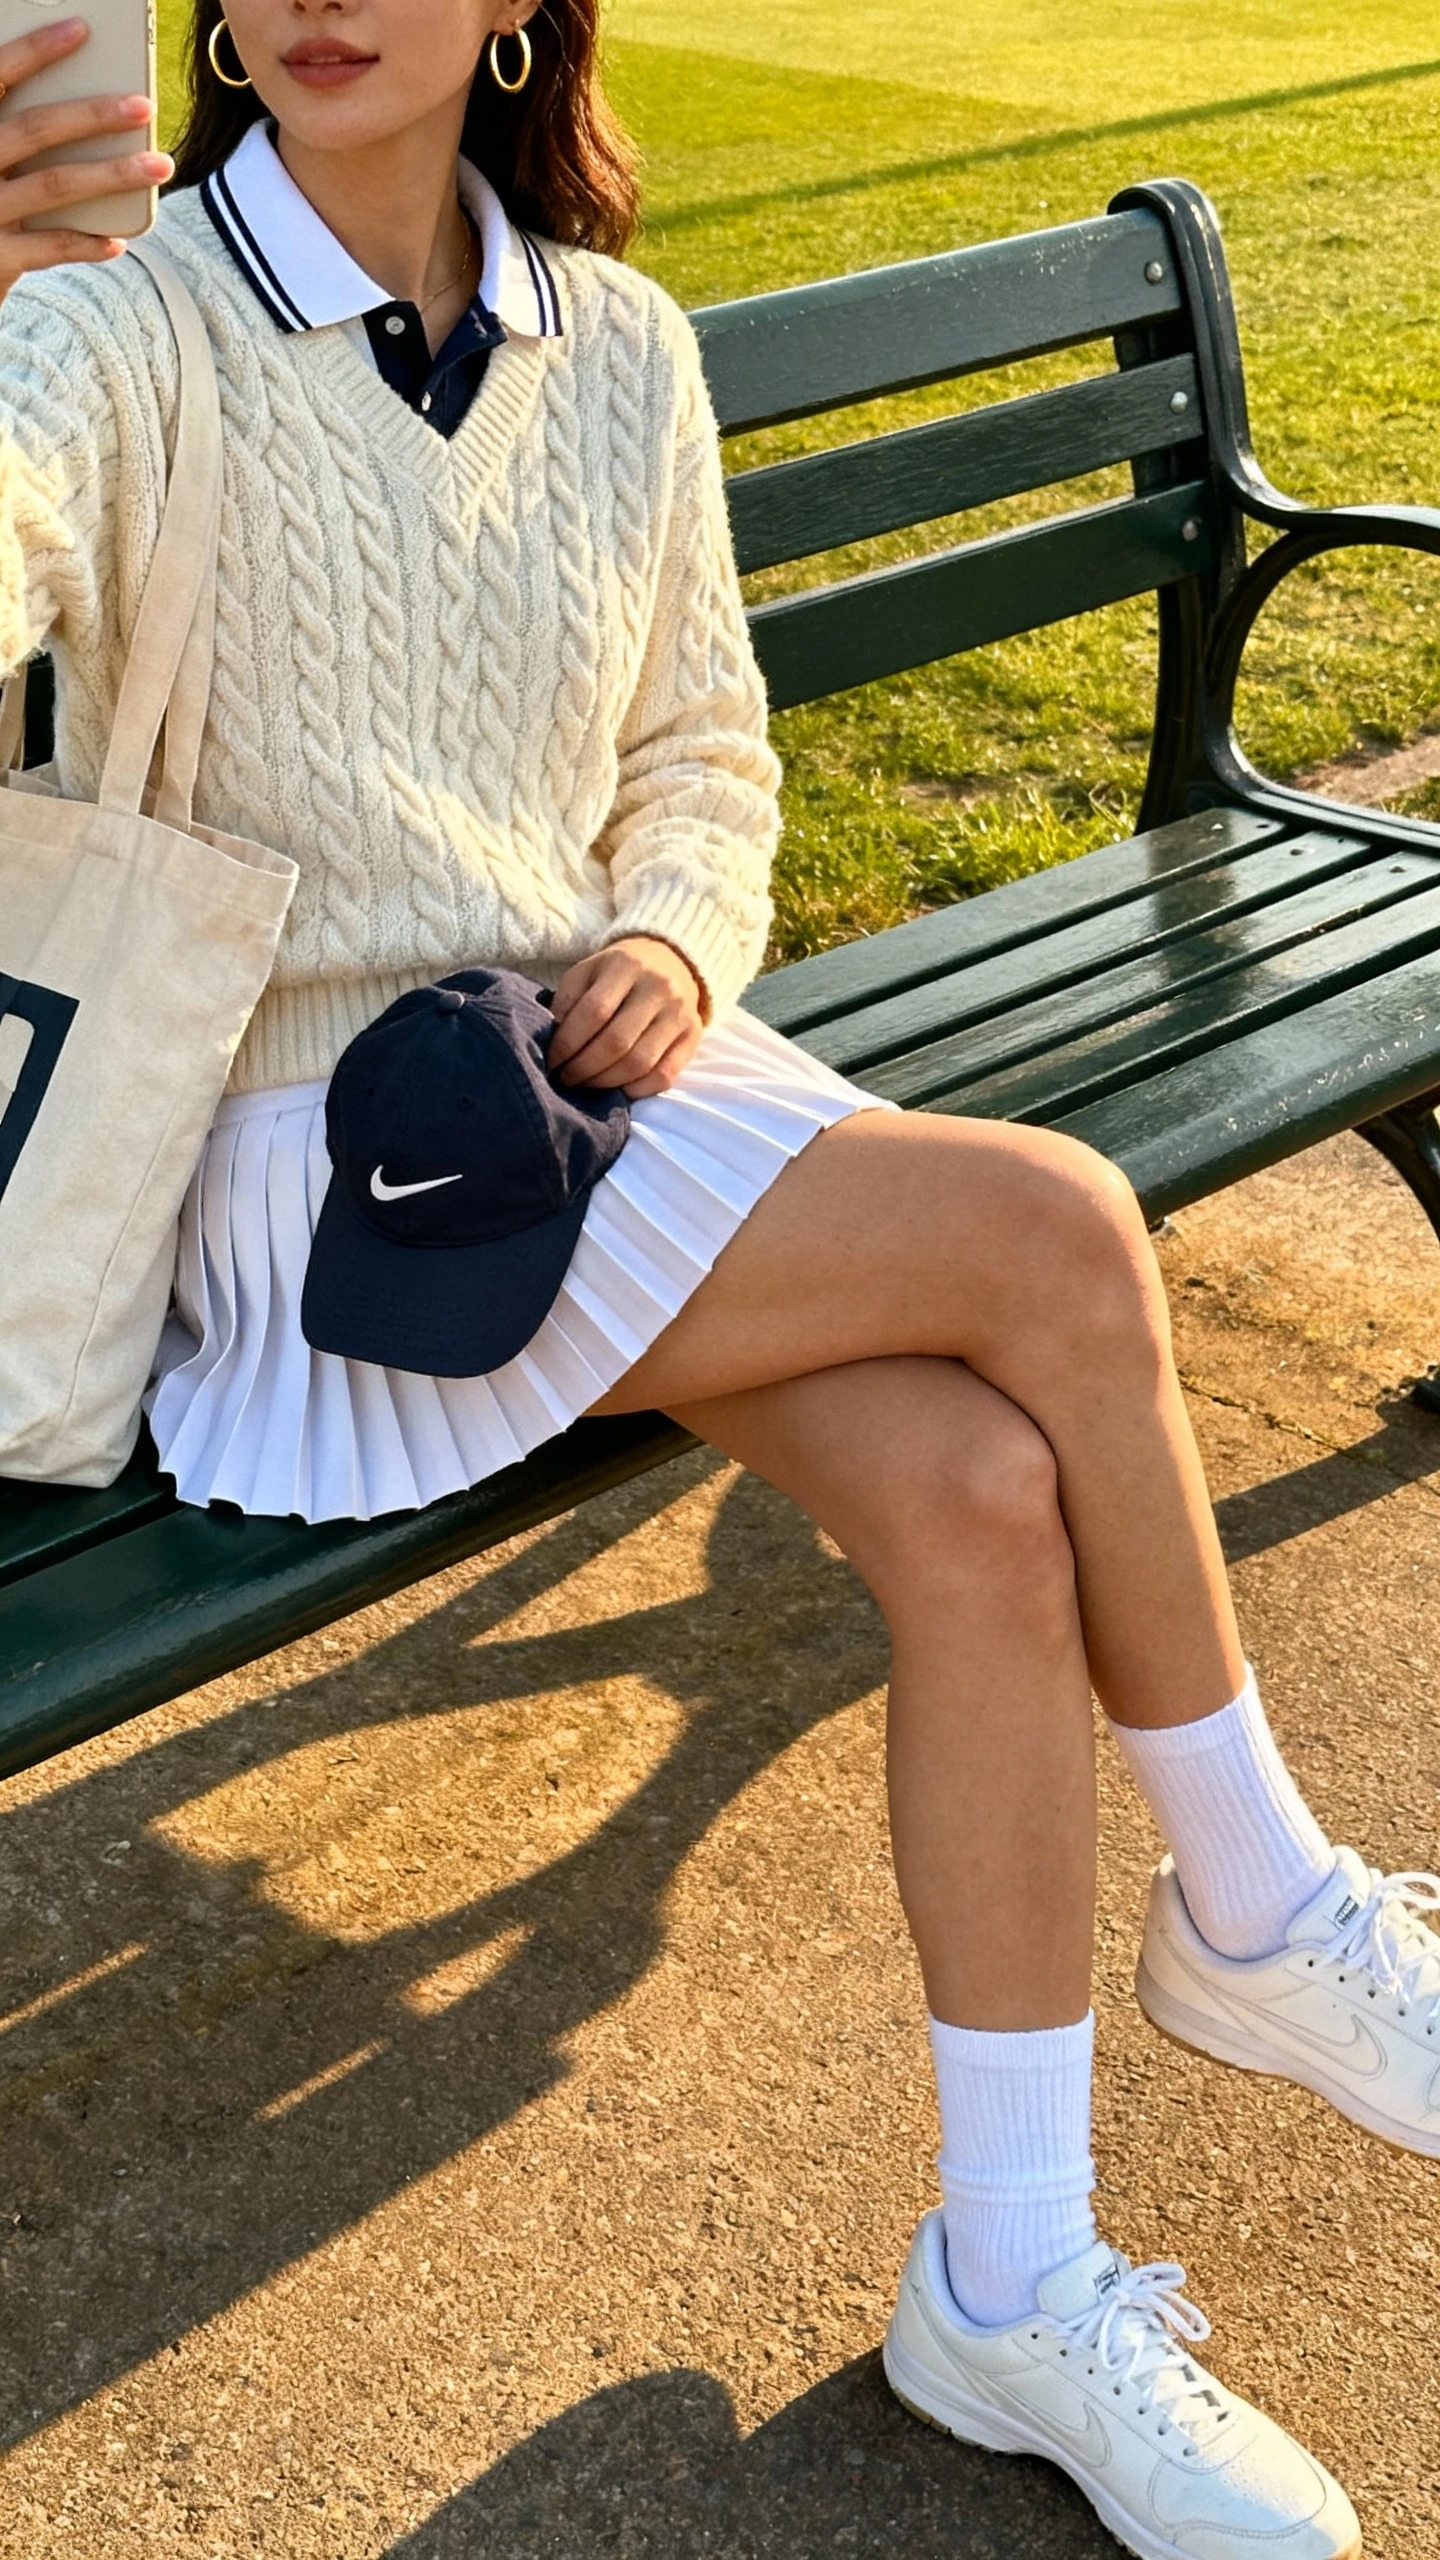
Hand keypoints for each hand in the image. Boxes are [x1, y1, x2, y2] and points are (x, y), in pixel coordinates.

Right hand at [0, 16, 171, 301]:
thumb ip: (17, 126)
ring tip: (159, 165)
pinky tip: (119, 240)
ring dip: (111, 174)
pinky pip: (50, 248)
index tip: (81, 29)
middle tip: (143, 106)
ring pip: (54, 185)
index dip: (36, 50)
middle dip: (92, 115)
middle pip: (36, 128)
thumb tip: (88, 101)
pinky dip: (87, 242)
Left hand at [548, 937, 705, 1096]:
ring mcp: (680, 1013)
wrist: (669, 961)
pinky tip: (617, 1089)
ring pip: (639, 1063)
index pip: (593, 1012)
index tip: (551, 1061)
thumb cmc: (616, 973)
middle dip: (583, 1068)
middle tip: (565, 1079)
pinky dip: (637, 1090)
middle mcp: (659, 987)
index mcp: (626, 964)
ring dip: (605, 1082)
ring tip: (586, 1084)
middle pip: (616, 1042)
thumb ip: (567, 1000)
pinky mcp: (693, 1036)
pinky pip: (665, 1076)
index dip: (567, 1043)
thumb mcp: (587, 971)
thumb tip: (552, 1040)